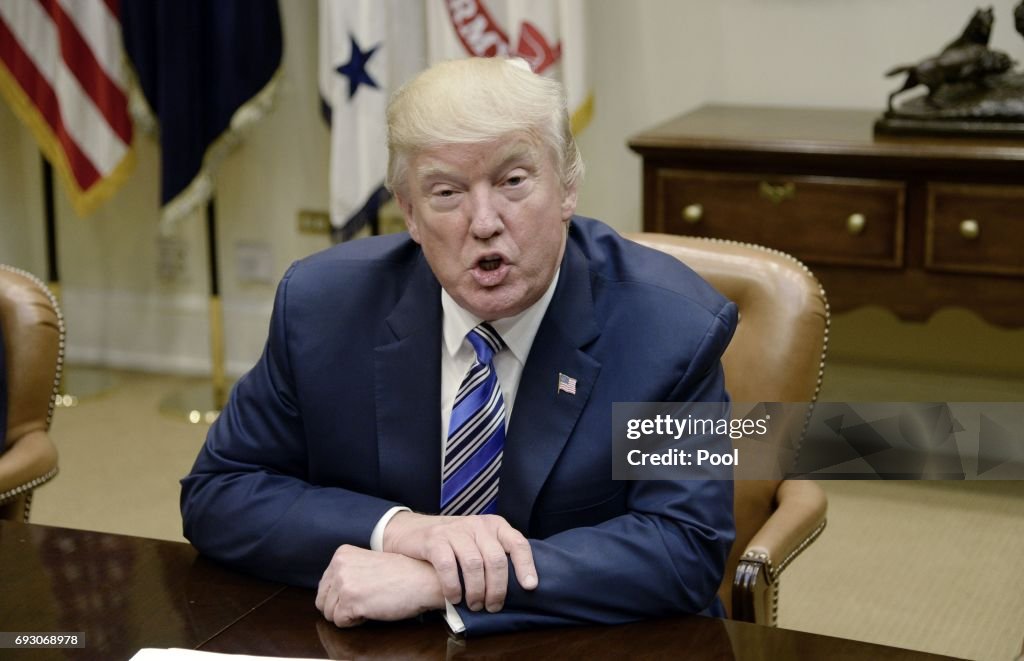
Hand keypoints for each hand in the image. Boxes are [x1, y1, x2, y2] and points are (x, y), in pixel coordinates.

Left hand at [315, 544, 443, 626]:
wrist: (422, 579)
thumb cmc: (402, 574)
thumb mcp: (367, 565)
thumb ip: (347, 573)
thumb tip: (329, 594)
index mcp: (341, 554)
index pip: (324, 586)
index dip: (342, 596)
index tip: (363, 591)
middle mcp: (338, 566)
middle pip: (322, 601)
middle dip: (341, 608)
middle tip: (366, 600)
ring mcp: (343, 583)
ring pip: (330, 614)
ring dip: (349, 615)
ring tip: (370, 603)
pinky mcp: (351, 601)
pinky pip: (340, 623)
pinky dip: (356, 622)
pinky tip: (372, 609)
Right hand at [381, 512, 537, 612]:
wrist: (414, 530)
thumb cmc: (455, 543)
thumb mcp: (480, 542)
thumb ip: (497, 555)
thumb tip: (521, 587)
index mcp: (495, 525)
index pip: (518, 543)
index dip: (526, 566)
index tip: (530, 587)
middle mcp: (478, 525)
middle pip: (496, 559)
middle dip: (497, 588)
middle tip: (493, 607)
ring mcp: (455, 530)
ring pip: (474, 564)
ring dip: (476, 591)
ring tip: (475, 606)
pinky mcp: (434, 539)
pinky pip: (448, 566)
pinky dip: (453, 587)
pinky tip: (454, 598)